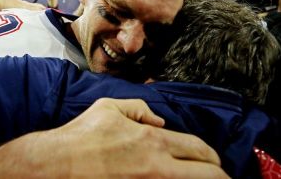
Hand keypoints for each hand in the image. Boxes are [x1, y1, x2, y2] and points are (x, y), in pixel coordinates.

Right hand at [0, 99, 227, 177]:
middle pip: (206, 174)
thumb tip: (158, 120)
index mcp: (154, 140)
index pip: (198, 149)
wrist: (58, 163)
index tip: (215, 161)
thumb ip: (139, 109)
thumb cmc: (83, 134)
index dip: (212, 156)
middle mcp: (158, 166)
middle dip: (219, 175)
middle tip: (222, 176)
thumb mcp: (110, 108)